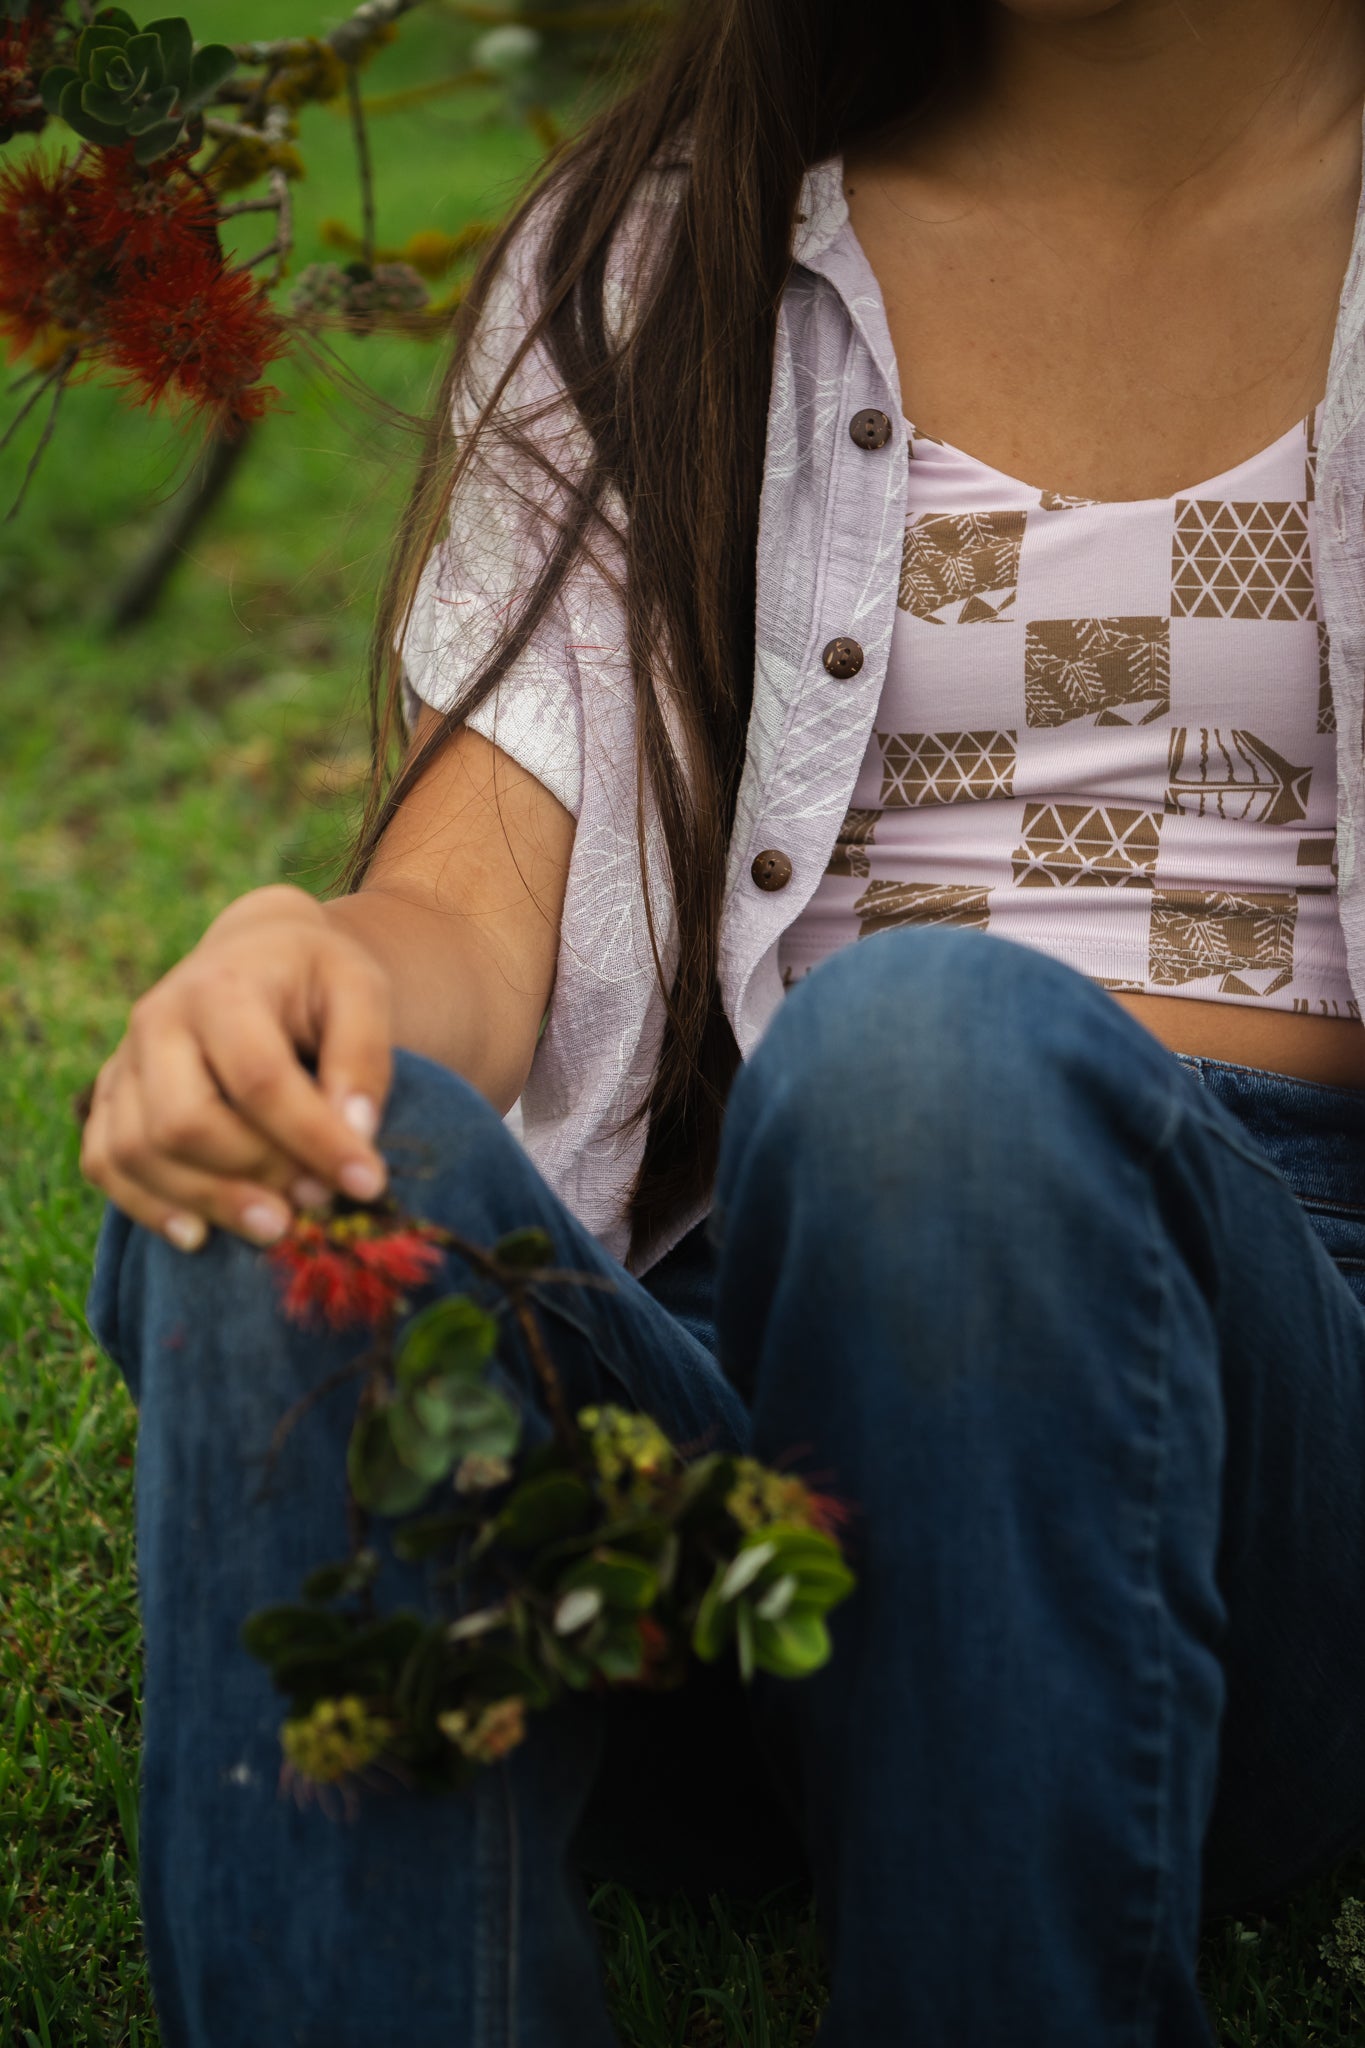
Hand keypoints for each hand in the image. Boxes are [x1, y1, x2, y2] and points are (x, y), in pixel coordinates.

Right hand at [80, 885, 392, 1251]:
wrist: (256, 953)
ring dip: (208, 1201)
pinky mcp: (109, 1097)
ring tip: (276, 1226)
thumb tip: (356, 1135)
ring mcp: (124, 1061)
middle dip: (256, 1174)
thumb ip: (363, 1056)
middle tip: (317, 1201)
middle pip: (184, 1122)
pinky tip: (201, 1235)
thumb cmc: (314, 977)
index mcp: (221, 988)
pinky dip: (146, 1206)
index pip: (259, 1079)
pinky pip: (105, 1163)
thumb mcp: (360, 989)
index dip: (314, 1139)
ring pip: (138, 1152)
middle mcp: (157, 1022)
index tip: (366, 1183)